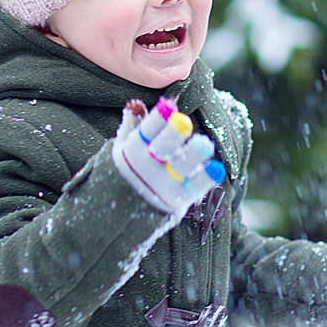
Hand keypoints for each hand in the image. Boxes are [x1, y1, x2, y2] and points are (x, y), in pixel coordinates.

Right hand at [112, 97, 224, 215]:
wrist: (111, 222)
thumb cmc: (119, 178)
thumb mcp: (119, 151)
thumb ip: (131, 127)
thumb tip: (136, 104)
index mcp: (132, 151)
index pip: (146, 131)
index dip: (157, 120)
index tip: (169, 106)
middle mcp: (146, 168)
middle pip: (162, 148)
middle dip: (172, 135)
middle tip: (184, 124)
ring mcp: (162, 185)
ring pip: (180, 167)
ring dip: (192, 155)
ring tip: (205, 143)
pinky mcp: (175, 201)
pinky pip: (192, 188)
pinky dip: (204, 179)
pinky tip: (216, 170)